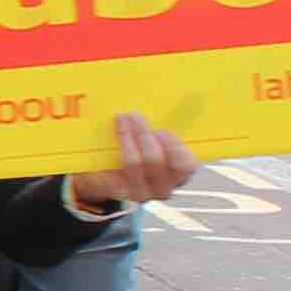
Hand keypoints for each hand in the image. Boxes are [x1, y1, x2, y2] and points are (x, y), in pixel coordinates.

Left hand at [69, 113, 197, 215]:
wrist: (110, 179)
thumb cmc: (143, 153)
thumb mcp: (159, 142)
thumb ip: (164, 130)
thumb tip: (174, 97)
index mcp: (180, 175)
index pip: (185, 165)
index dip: (174, 146)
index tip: (161, 129)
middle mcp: (163, 188)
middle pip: (154, 160)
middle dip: (143, 134)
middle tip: (134, 115)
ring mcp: (140, 193)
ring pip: (133, 163)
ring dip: (125, 136)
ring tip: (120, 119)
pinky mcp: (117, 192)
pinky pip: (111, 168)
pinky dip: (110, 148)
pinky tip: (104, 137)